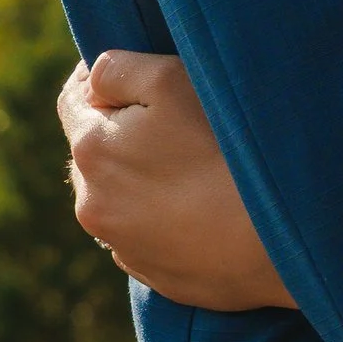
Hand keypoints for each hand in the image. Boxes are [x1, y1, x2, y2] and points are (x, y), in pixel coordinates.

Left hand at [58, 51, 297, 311]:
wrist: (270, 239)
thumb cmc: (223, 147)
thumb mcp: (172, 81)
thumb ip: (121, 69)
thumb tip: (95, 75)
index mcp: (91, 151)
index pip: (72, 100)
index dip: (100, 79)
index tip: (140, 73)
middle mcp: (93, 203)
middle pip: (97, 149)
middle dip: (125, 129)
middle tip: (180, 118)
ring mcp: (122, 244)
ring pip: (121, 192)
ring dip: (144, 173)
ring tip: (199, 163)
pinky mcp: (154, 272)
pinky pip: (148, 228)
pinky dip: (166, 211)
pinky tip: (207, 201)